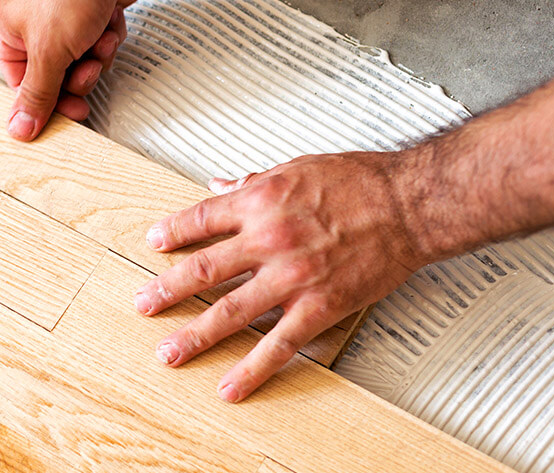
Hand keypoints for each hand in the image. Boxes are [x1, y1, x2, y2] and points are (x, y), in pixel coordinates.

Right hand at [0, 0, 146, 140]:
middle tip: (88, 69)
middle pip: (54, 77)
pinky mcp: (87, 15)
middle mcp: (28, 25)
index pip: (21, 84)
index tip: (71, 113)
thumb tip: (19, 128)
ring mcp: (59, 20)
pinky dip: (107, 39)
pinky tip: (108, 22)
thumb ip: (36, 95)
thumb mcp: (49, 53)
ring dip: (96, 57)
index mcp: (5, 31)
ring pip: (80, 65)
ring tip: (98, 38)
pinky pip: (96, 47)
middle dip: (78, 75)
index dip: (49, 101)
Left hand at [135, 152, 426, 401]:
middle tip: (143, 305)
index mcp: (261, 201)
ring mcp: (291, 277)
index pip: (201, 218)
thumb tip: (220, 184)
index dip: (172, 232)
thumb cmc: (361, 181)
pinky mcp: (318, 306)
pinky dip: (252, 369)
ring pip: (230, 311)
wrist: (410, 204)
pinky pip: (278, 344)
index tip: (153, 243)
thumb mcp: (297, 167)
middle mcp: (268, 239)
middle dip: (167, 290)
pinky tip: (230, 385)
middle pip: (204, 270)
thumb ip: (254, 180)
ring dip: (195, 336)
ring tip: (168, 353)